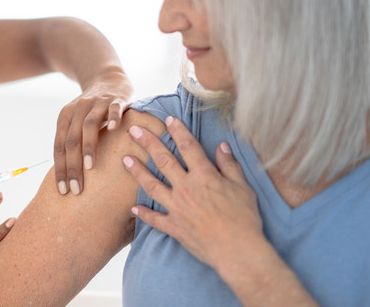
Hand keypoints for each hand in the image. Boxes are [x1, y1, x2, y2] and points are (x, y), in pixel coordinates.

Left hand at [53, 69, 131, 194]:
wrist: (108, 78)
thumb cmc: (91, 110)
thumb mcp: (76, 122)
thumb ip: (72, 142)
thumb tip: (67, 177)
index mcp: (65, 117)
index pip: (59, 147)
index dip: (60, 169)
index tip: (63, 191)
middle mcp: (78, 109)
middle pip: (72, 140)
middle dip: (72, 166)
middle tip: (76, 189)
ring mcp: (98, 103)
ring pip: (90, 125)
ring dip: (88, 146)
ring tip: (89, 167)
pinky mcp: (117, 98)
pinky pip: (114, 108)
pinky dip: (113, 117)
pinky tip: (114, 130)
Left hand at [122, 116, 263, 268]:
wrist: (237, 251)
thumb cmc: (244, 218)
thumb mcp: (243, 187)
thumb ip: (230, 165)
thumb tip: (222, 147)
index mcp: (204, 176)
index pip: (188, 147)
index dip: (178, 131)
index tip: (168, 119)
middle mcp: (186, 189)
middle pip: (164, 160)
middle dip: (148, 143)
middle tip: (134, 130)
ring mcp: (177, 208)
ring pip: (152, 186)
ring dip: (137, 171)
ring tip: (125, 159)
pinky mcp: (174, 227)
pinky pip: (155, 219)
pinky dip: (144, 214)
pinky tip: (134, 208)